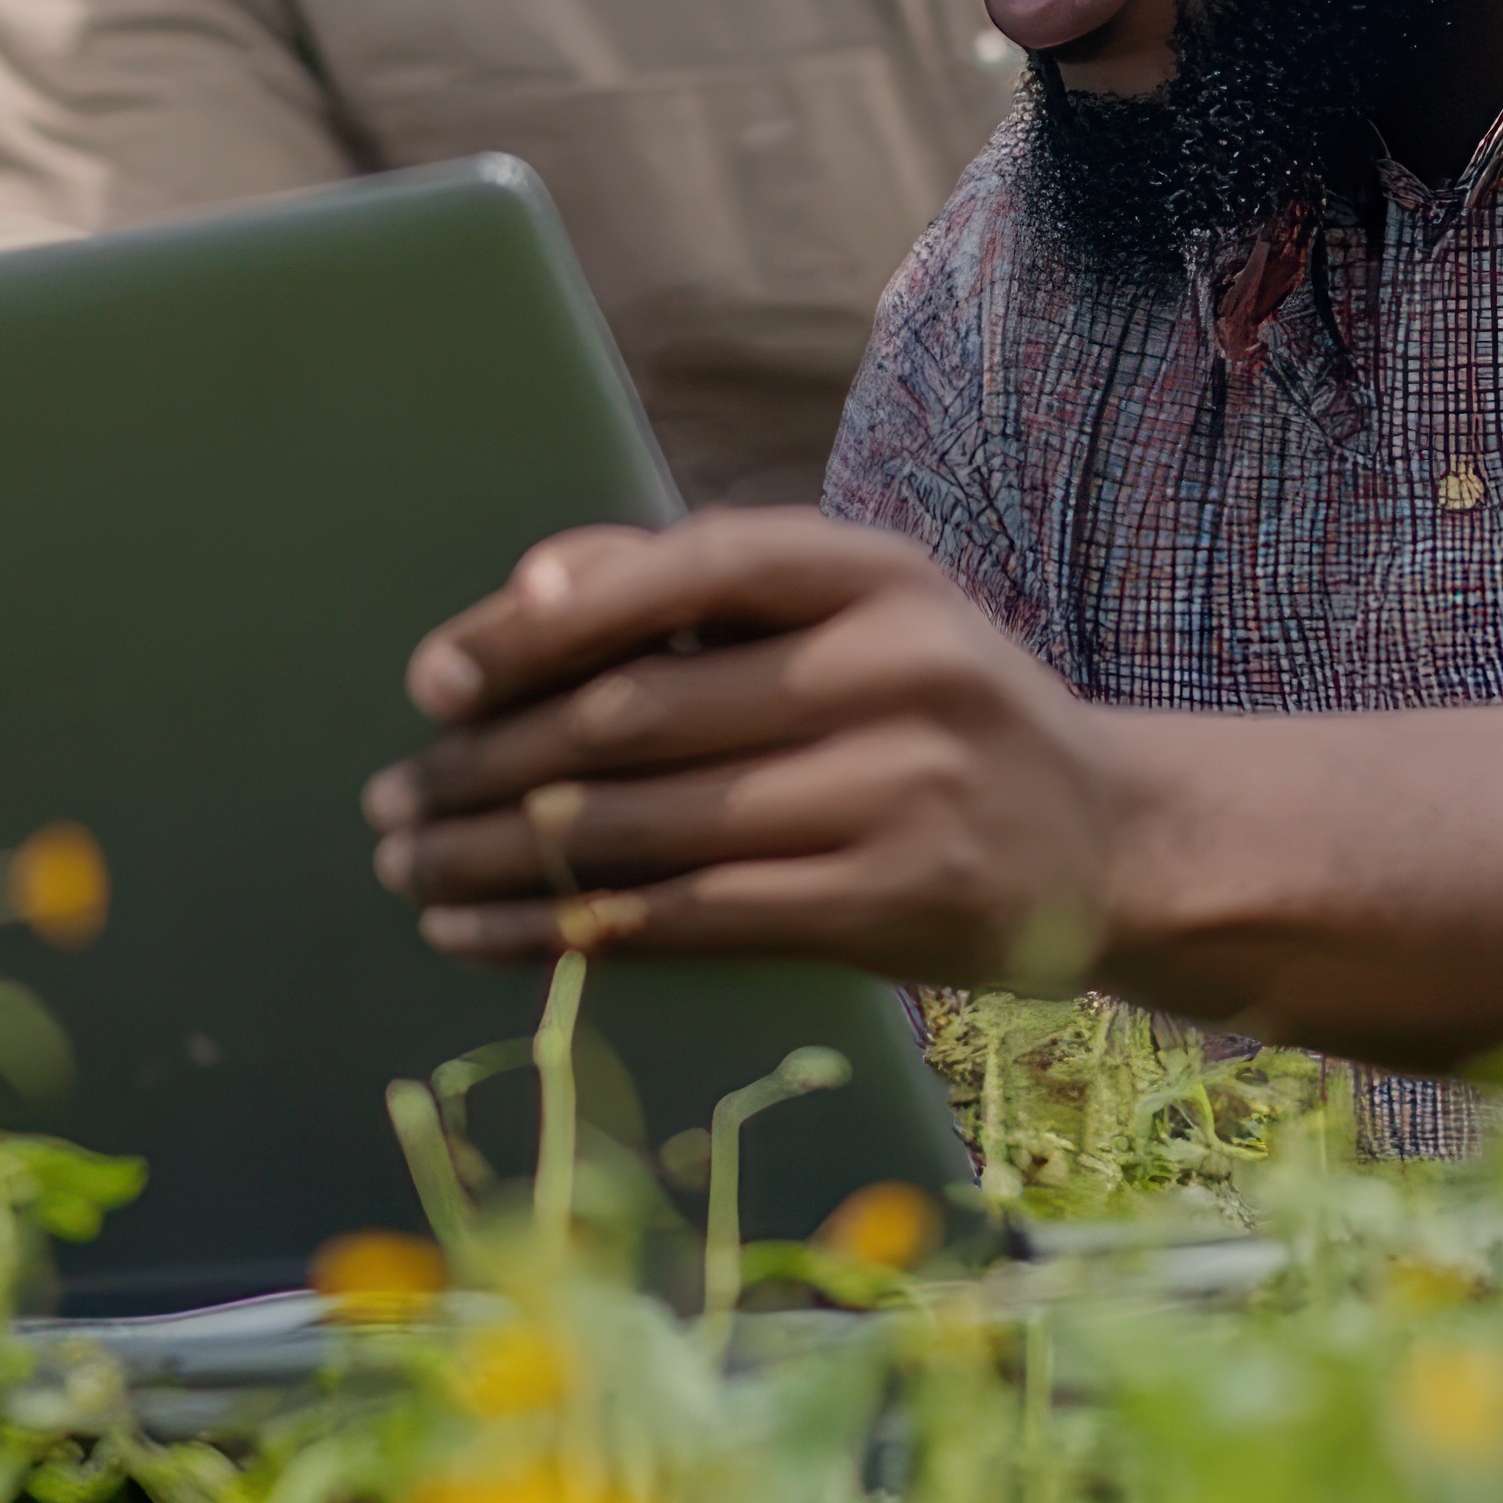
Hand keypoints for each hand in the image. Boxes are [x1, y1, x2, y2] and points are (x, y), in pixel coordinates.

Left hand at [364, 510, 1158, 983]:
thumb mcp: (851, 612)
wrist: (1111, 838)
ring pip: (647, 827)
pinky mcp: (886, 908)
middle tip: (392, 795)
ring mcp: (897, 795)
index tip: (433, 681)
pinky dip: (566, 927)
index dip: (539, 629)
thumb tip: (521, 595)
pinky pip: (686, 920)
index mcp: (870, 571)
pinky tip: (485, 932)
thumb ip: (695, 590)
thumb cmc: (933, 709)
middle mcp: (892, 672)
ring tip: (411, 863)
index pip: (678, 575)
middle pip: (639, 716)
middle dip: (489, 762)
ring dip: (501, 854)